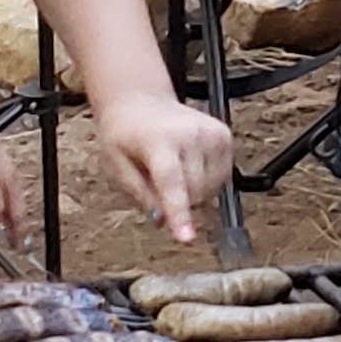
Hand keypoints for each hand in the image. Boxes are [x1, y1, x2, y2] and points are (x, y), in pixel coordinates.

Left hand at [95, 91, 233, 245]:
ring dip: (192, 193)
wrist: (141, 102)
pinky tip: (188, 166)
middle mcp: (190, 134)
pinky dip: (206, 183)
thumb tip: (162, 220)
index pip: (171, 183)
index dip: (178, 214)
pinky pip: (222, 179)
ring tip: (171, 170)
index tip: (186, 239)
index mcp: (159, 140)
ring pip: (210, 190)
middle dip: (177, 203)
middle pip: (193, 193)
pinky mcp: (224, 136)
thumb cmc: (125, 136)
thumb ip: (139, 194)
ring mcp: (211, 133)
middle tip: (156, 184)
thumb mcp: (115, 165)